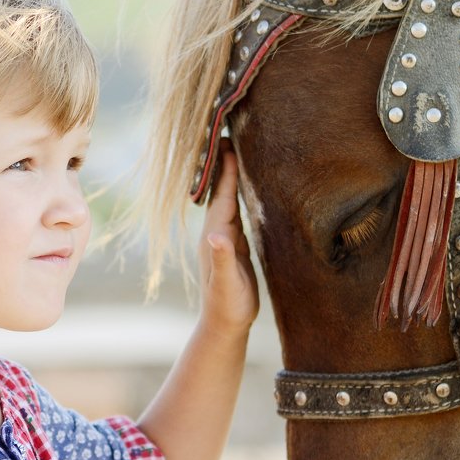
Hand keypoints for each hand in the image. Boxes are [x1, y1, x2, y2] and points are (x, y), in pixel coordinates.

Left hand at [198, 147, 258, 335]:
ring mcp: (223, 238)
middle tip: (229, 134)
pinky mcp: (232, 246)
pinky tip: (243, 189)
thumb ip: (222, 259)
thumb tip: (216, 236)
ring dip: (230, 176)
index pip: (222, 196)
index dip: (226, 170)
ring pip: (227, 199)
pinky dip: (237, 195)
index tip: (228, 142)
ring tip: (236, 152)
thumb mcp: (226, 283)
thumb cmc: (228, 304)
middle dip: (225, 164)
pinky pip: (235, 212)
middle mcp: (217, 233)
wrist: (224, 324)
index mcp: (217, 236)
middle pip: (221, 192)